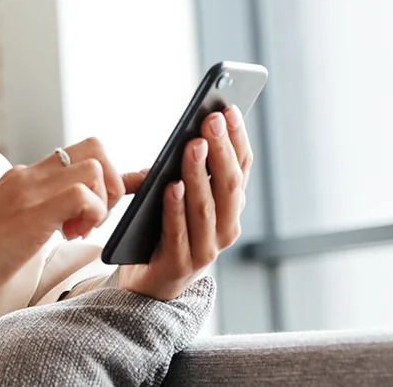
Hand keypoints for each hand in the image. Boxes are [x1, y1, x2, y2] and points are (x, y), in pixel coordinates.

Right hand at [0, 138, 124, 316]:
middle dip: (112, 183)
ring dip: (102, 202)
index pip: (77, 155)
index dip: (106, 177)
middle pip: (95, 147)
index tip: (110, 205)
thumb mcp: (6, 227)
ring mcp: (28, 191)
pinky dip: (91, 216)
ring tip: (76, 232)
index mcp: (20, 179)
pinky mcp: (31, 213)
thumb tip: (62, 221)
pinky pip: (84, 195)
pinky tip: (67, 237)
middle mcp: (26, 176)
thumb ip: (34, 215)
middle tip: (93, 220)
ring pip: (95, 167)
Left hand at [118, 106, 254, 300]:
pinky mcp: (178, 264)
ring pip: (205, 206)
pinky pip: (178, 232)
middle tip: (211, 119)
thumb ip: (190, 172)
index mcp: (231, 208)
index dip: (236, 139)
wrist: (152, 283)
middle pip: (227, 185)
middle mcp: (227, 229)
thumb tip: (190, 134)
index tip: (228, 109)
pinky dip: (175, 208)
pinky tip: (170, 185)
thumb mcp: (185, 197)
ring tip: (191, 144)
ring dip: (198, 173)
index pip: (241, 169)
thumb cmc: (167, 229)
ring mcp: (206, 250)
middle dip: (221, 149)